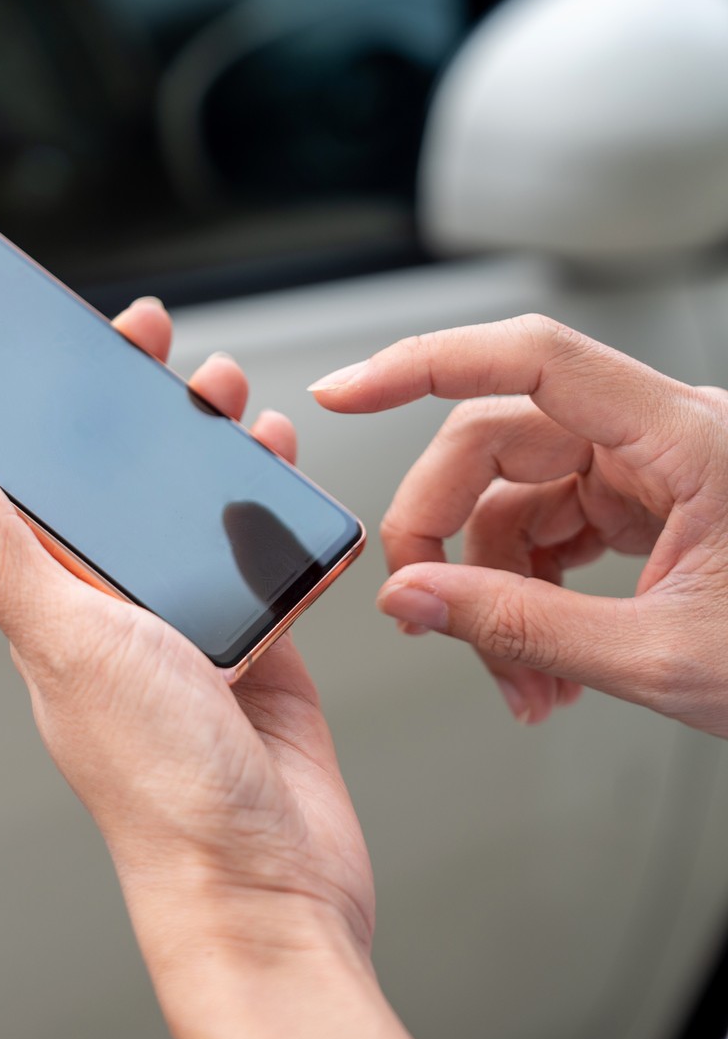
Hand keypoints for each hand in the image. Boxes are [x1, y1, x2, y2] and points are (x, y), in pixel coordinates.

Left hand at [0, 298, 430, 1038]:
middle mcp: (110, 609)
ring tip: (229, 396)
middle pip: (114, 483)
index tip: (53, 342)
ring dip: (207, 445)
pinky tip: (281, 465)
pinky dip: (271, 504)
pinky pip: (259, 554)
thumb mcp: (67, 640)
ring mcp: (185, 627)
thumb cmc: (160, 782)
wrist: (267, 885)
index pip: (25, 482)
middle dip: (135, 407)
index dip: (35, 411)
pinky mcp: (257, 645)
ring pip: (191, 509)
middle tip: (158, 343)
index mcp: (49, 601)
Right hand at [312, 313, 727, 734]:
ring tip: (517, 678)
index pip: (531, 359)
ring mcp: (661, 470)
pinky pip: (554, 527)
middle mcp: (670, 434)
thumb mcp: (667, 658)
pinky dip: (529, 593)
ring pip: (518, 494)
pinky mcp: (656, 506)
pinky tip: (542, 661)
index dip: (424, 364)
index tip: (346, 392)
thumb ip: (523, 626)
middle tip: (422, 610)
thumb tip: (413, 600)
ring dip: (491, 587)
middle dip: (445, 531)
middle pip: (499, 438)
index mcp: (691, 437)